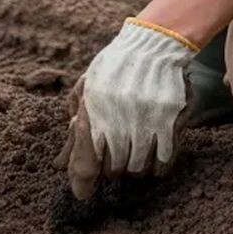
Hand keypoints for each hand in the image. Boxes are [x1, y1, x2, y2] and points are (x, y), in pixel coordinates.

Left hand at [55, 18, 196, 199]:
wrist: (154, 42)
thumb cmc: (114, 67)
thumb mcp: (86, 90)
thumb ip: (75, 130)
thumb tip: (60, 166)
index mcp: (93, 106)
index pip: (85, 159)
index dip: (82, 180)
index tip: (83, 191)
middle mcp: (119, 115)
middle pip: (113, 170)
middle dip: (111, 167)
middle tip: (114, 153)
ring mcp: (147, 119)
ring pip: (138, 169)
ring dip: (134, 166)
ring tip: (134, 148)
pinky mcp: (172, 120)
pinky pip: (163, 163)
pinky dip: (156, 165)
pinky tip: (152, 151)